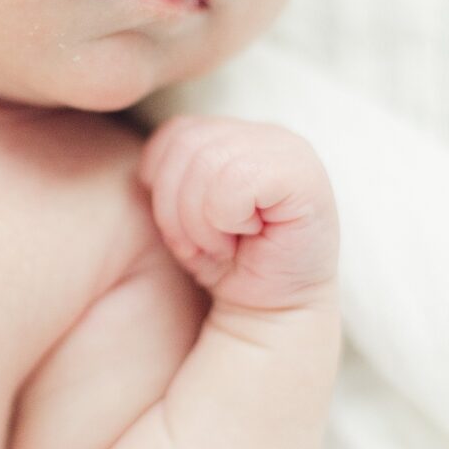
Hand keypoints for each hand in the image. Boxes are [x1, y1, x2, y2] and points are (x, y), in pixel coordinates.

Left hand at [137, 115, 339, 313]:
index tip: (187, 232)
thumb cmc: (228, 266)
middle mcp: (265, 134)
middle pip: (186, 145)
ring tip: (224, 245)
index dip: (164, 188)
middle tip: (203, 246)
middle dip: (178, 209)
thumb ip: (168, 178)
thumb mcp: (183, 216)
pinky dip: (227, 219)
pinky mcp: (304, 175)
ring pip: (206, 162)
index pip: (174, 135)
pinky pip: (235, 181)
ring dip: (203, 221)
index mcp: (235, 136)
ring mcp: (288, 150)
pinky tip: (248, 237)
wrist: (273, 313)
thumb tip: (144, 170)